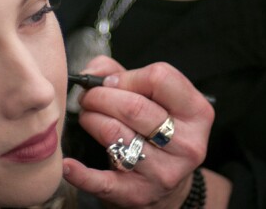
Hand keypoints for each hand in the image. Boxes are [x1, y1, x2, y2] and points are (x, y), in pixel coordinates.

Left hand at [62, 56, 226, 207]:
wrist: (168, 189)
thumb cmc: (158, 132)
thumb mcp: (155, 99)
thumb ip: (121, 74)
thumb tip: (92, 71)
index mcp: (197, 112)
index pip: (160, 78)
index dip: (127, 76)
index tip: (111, 83)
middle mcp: (186, 143)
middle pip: (134, 107)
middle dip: (100, 97)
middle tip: (88, 98)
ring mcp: (163, 171)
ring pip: (115, 134)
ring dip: (90, 120)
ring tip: (86, 117)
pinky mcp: (138, 194)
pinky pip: (103, 181)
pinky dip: (81, 173)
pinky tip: (68, 164)